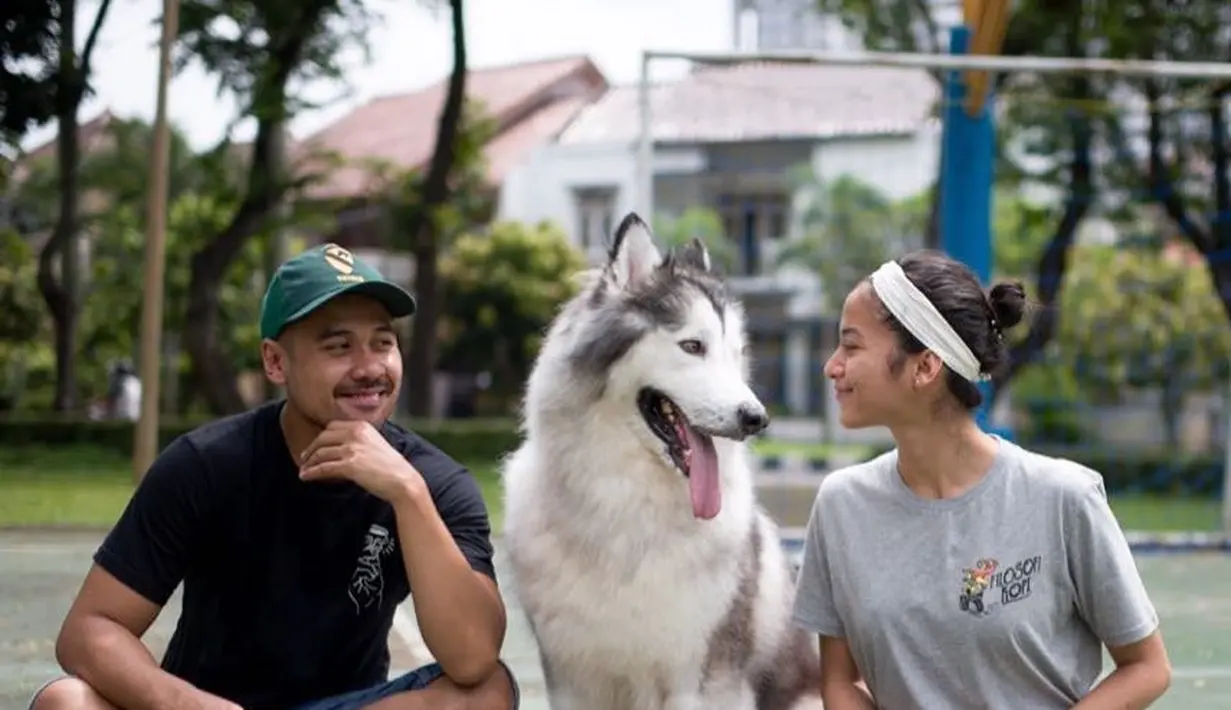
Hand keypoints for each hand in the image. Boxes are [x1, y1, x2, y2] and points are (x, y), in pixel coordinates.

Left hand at [299, 420, 424, 502]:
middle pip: (323, 438)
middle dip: (311, 448)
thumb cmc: (391, 466)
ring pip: (321, 453)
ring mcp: (351, 449)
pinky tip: (306, 477)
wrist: (402, 479)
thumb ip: (358, 441)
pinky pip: (323, 468)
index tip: (315, 445)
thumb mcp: (374, 444)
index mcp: (361, 426)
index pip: (332, 427)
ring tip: (304, 470)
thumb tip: (339, 449)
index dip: (321, 437)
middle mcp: (355, 434)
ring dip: (309, 463)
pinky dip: (312, 473)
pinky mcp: (349, 465)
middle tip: (304, 458)